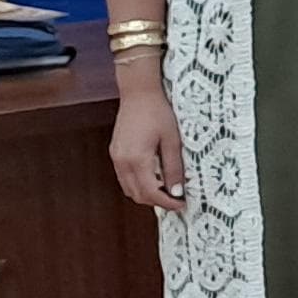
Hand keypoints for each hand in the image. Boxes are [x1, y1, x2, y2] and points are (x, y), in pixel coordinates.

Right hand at [110, 91, 186, 210]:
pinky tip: (154, 177)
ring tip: (167, 190)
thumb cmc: (158, 112)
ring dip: (146, 194)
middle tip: (177, 199)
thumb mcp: (172, 140)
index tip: (181, 204)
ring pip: (129, 188)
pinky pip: (124, 177)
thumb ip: (174, 167)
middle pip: (137, 195)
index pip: (150, 192)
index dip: (167, 203)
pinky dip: (138, 183)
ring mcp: (116, 157)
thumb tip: (178, 191)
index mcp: (137, 159)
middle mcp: (122, 161)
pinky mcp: (115, 152)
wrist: (139, 93)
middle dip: (157, 201)